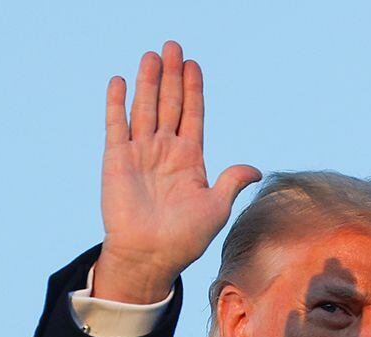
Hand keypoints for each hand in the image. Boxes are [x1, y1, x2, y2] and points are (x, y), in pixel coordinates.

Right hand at [95, 41, 261, 302]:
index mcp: (190, 160)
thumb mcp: (216, 208)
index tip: (193, 64)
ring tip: (152, 55)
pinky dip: (116, 104)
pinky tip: (119, 81)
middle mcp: (165, 151)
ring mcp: (140, 153)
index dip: (193, 89)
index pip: (193, 115)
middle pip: (170, 104)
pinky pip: (116, 125)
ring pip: (145, 108)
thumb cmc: (185, 238)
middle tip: (172, 46)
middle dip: (172, 76)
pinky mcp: (116, 160)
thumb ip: (231, 182)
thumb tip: (254, 169)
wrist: (151, 256)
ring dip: (148, 82)